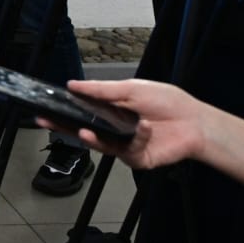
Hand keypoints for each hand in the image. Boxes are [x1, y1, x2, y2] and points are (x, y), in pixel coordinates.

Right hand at [42, 79, 206, 170]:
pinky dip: (135, 138)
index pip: (82, 111)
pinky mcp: (137, 158)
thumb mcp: (132, 88)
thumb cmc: (168, 102)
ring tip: (86, 132)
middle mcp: (114, 129)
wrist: (196, 122)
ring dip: (93, 138)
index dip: (64, 110)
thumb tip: (74, 84)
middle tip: (48, 122)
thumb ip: (102, 90)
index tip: (47, 108)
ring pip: (101, 145)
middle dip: (65, 127)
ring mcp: (124, 145)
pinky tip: (144, 127)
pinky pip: (126, 151)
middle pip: (84, 130)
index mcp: (111, 110)